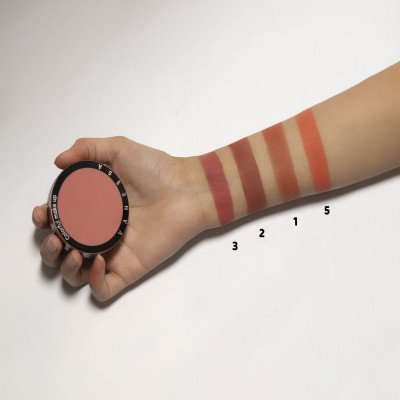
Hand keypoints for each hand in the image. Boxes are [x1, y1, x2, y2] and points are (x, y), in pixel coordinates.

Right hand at [32, 136, 210, 300]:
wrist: (188, 189)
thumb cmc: (158, 170)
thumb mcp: (120, 150)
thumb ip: (88, 149)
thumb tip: (58, 161)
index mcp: (94, 208)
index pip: (59, 222)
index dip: (44, 221)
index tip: (44, 214)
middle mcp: (101, 232)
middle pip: (62, 252)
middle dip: (49, 249)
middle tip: (56, 237)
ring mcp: (115, 251)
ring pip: (77, 275)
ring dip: (65, 268)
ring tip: (72, 251)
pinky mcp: (130, 267)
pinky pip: (104, 289)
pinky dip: (93, 282)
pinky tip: (98, 260)